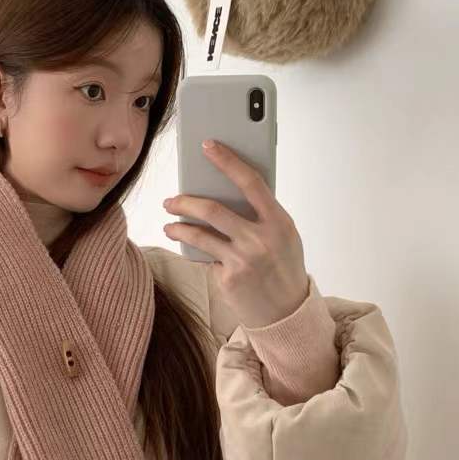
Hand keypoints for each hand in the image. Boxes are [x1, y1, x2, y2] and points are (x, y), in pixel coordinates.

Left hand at [162, 139, 309, 328]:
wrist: (288, 313)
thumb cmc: (284, 268)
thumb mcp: (283, 237)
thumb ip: (261, 215)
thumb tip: (225, 191)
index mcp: (279, 221)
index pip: (250, 182)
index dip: (228, 161)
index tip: (208, 146)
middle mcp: (261, 239)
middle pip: (213, 209)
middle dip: (185, 202)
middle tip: (171, 201)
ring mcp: (244, 260)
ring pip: (199, 235)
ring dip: (178, 228)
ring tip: (170, 225)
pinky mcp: (229, 279)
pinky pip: (204, 258)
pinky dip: (194, 252)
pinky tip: (188, 249)